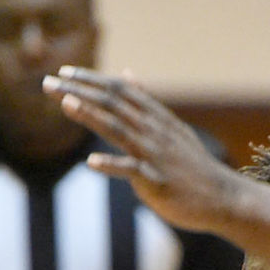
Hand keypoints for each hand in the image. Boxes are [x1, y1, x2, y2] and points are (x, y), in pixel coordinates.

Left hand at [44, 67, 243, 232]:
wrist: (222, 198)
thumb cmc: (193, 166)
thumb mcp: (171, 127)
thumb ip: (146, 103)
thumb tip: (128, 74)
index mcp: (156, 117)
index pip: (119, 90)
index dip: (91, 79)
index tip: (64, 71)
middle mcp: (154, 131)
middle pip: (111, 104)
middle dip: (78, 91)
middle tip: (47, 83)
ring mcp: (155, 156)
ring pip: (118, 130)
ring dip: (90, 116)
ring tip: (65, 103)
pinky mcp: (157, 182)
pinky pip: (132, 172)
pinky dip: (111, 166)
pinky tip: (90, 163)